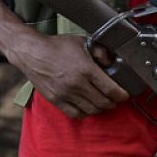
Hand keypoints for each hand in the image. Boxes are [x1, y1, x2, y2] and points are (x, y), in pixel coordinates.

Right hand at [6, 34, 127, 118]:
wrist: (32, 52)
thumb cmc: (57, 46)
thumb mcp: (83, 42)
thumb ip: (100, 51)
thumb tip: (112, 61)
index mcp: (86, 69)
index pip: (111, 90)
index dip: (121, 95)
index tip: (125, 95)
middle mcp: (76, 84)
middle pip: (103, 102)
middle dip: (113, 102)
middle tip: (115, 99)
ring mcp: (65, 94)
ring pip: (91, 110)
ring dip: (100, 108)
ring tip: (103, 102)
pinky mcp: (56, 100)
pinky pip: (75, 114)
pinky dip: (85, 113)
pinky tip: (87, 106)